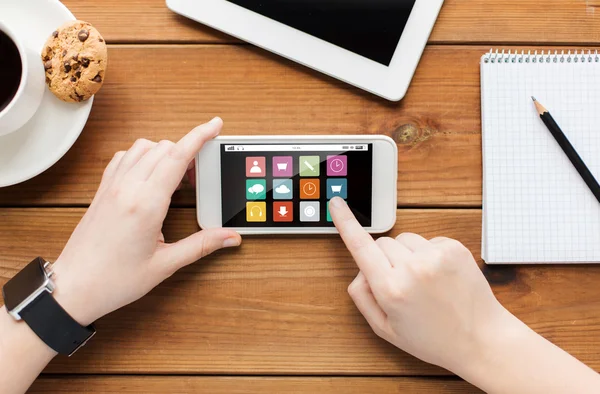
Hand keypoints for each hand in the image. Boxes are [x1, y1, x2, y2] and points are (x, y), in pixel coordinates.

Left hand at [51, 118, 241, 325]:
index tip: (215, 125)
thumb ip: (202, 245)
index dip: (200, 136)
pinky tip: (150, 175)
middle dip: (188, 152)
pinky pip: (124, 157)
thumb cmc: (115, 280)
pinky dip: (142, 156)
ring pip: (143, 147)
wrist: (74, 287)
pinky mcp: (102, 190)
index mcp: (146, 204)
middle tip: (199, 176)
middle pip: (164, 148)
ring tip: (177, 177)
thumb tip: (230, 237)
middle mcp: (127, 188)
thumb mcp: (165, 265)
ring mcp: (112, 186)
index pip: (177, 157)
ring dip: (165, 153)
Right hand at [329, 197, 511, 372]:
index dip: (345, 223)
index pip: (360, 247)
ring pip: (404, 239)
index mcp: (391, 289)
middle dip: (383, 258)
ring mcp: (435, 256)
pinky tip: (439, 277)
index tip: (336, 204)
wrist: (481, 339)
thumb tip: (360, 269)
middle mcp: (412, 268)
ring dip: (406, 255)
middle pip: (382, 243)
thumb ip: (362, 297)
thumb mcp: (385, 329)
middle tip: (400, 284)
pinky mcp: (454, 248)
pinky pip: (427, 240)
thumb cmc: (433, 339)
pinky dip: (428, 254)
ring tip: (423, 282)